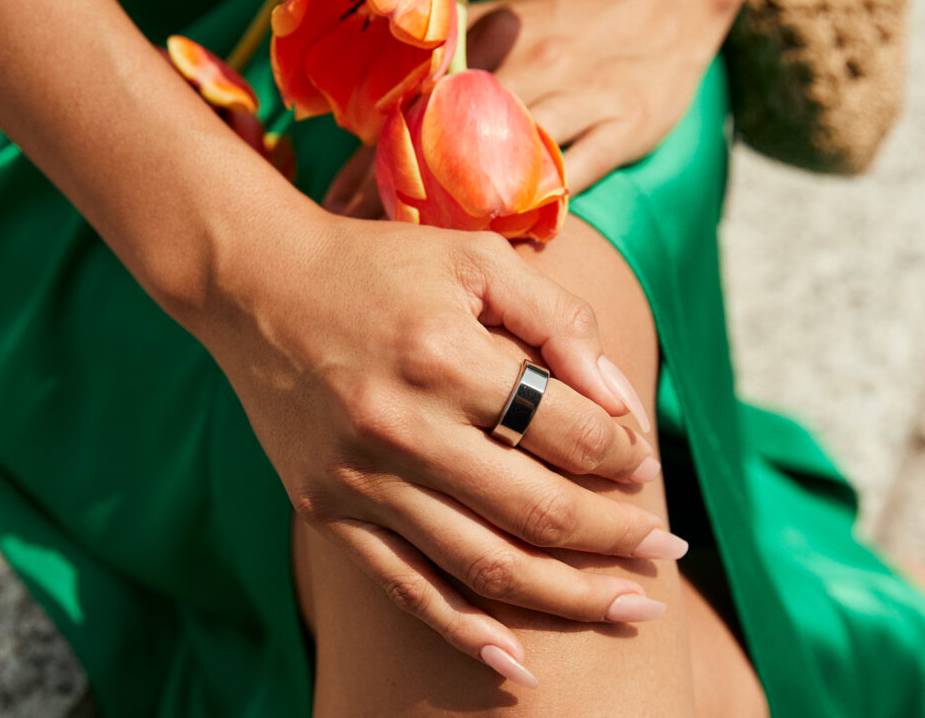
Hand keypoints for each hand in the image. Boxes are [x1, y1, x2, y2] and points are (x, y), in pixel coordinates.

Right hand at [198, 209, 679, 671]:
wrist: (257, 288)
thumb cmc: (380, 268)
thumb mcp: (477, 261)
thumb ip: (559, 322)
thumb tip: (622, 402)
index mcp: (448, 357)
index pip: (569, 430)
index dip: (623, 455)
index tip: (644, 464)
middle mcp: (404, 426)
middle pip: (539, 511)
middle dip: (617, 539)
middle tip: (667, 555)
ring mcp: (362, 480)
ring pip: (485, 564)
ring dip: (569, 595)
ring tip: (632, 610)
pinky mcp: (330, 512)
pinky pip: (407, 587)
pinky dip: (466, 631)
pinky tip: (518, 663)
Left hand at [321, 0, 756, 217]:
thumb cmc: (575, 19)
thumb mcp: (510, 25)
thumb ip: (456, 68)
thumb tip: (388, 120)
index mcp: (490, 45)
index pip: (420, 106)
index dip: (377, 156)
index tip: (340, 203)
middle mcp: (527, 67)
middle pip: (456, 137)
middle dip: (407, 193)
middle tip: (370, 240)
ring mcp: (577, 95)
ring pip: (515, 161)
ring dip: (472, 211)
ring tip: (434, 259)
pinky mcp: (624, 123)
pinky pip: (581, 173)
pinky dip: (552, 211)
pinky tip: (524, 246)